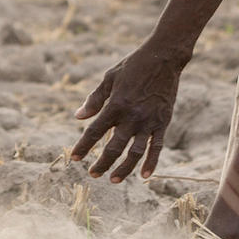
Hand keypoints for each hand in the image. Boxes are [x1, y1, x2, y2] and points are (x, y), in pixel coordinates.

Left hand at [71, 44, 185, 180]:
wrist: (163, 58)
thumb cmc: (132, 66)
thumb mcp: (109, 78)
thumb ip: (94, 99)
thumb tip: (78, 117)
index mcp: (115, 105)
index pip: (94, 132)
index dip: (83, 147)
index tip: (74, 158)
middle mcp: (131, 116)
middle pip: (114, 147)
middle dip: (102, 163)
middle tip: (93, 174)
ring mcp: (149, 121)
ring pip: (135, 152)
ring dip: (124, 168)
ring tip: (114, 180)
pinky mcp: (163, 122)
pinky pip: (156, 147)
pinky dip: (151, 162)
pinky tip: (145, 176)